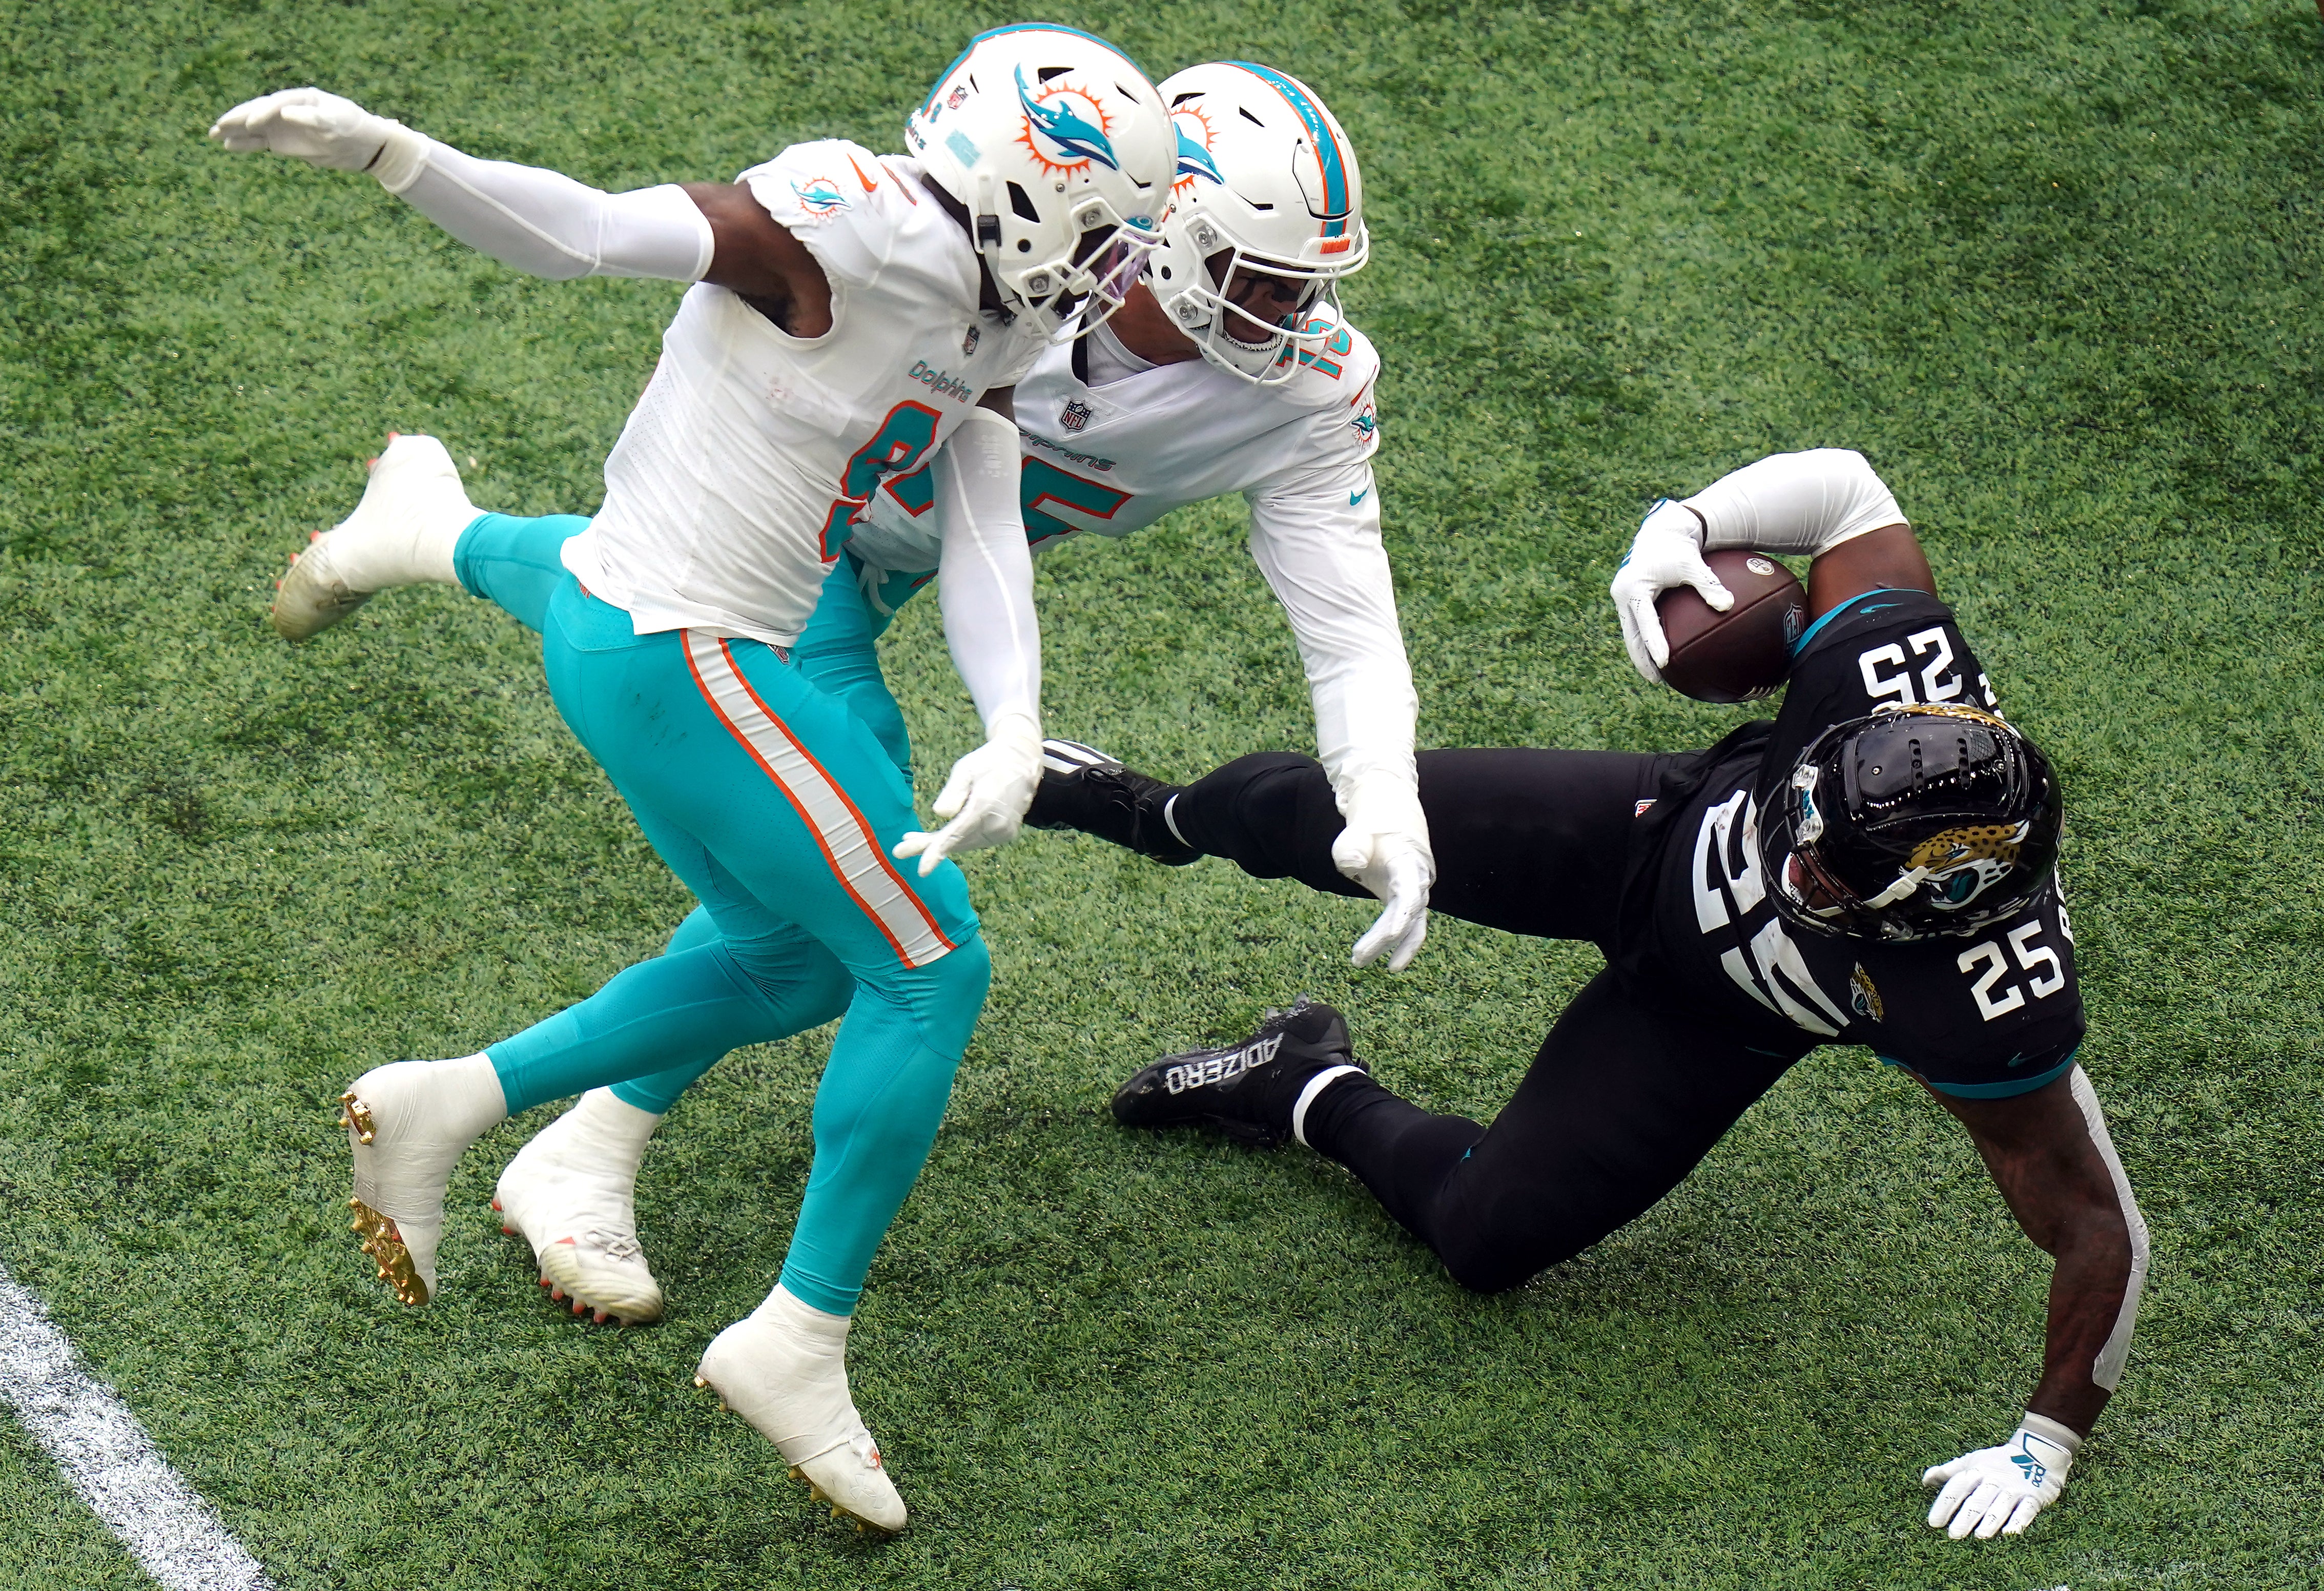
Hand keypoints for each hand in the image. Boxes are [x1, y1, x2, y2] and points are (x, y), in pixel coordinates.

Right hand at [208, 88, 398, 172]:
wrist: (365, 145)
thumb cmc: (355, 129)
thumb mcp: (339, 123)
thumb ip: (315, 118)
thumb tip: (286, 112)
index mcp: (303, 99)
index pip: (277, 103)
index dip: (263, 113)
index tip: (252, 123)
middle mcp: (289, 109)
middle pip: (259, 111)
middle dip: (239, 119)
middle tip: (220, 125)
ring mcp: (284, 126)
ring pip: (254, 127)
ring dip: (234, 131)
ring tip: (213, 134)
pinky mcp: (283, 142)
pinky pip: (259, 142)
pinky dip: (244, 144)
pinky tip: (227, 146)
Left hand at [893, 717, 1040, 876]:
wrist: (1021, 762)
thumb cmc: (988, 762)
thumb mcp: (966, 769)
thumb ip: (953, 792)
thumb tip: (939, 814)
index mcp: (985, 805)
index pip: (957, 834)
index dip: (937, 852)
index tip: (922, 870)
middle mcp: (998, 824)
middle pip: (957, 842)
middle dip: (928, 846)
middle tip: (899, 851)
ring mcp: (1004, 832)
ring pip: (965, 844)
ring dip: (940, 844)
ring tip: (911, 839)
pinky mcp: (1005, 835)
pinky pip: (974, 841)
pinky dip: (957, 840)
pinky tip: (938, 837)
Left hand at [1332, 826, 1432, 971]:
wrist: (1390, 810)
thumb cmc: (1371, 823)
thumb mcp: (1355, 830)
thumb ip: (1351, 846)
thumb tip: (1353, 864)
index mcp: (1408, 860)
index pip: (1410, 891)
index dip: (1403, 914)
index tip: (1391, 934)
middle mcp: (1417, 878)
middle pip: (1408, 914)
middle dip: (1385, 938)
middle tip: (1357, 958)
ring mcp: (1415, 890)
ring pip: (1412, 924)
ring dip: (1393, 946)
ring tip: (1360, 962)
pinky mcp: (1407, 898)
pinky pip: (1409, 924)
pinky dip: (1399, 942)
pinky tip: (1387, 963)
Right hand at [1609, 498, 1732, 684]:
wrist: (1661, 532)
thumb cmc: (1677, 547)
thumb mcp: (1693, 563)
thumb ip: (1709, 585)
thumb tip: (1728, 605)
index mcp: (1635, 587)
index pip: (1645, 622)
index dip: (1654, 643)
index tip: (1664, 663)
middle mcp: (1622, 594)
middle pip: (1630, 634)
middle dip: (1641, 659)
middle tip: (1656, 679)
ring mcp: (1622, 598)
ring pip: (1630, 632)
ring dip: (1640, 653)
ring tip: (1655, 675)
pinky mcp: (1628, 599)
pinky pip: (1635, 625)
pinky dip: (1644, 640)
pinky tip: (1657, 655)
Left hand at [1921, 1417, 2077, 1539]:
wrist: (2036, 1453)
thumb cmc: (1997, 1462)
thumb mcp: (1972, 1461)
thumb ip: (1949, 1472)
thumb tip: (1925, 1481)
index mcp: (1976, 1471)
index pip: (1957, 1488)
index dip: (1944, 1504)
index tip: (1933, 1522)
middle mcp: (1994, 1480)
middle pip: (1977, 1500)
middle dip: (1965, 1517)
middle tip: (1953, 1534)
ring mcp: (2014, 1489)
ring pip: (2000, 1506)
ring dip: (1990, 1521)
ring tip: (1980, 1536)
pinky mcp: (2033, 1498)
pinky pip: (2026, 1510)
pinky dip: (2019, 1521)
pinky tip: (2010, 1533)